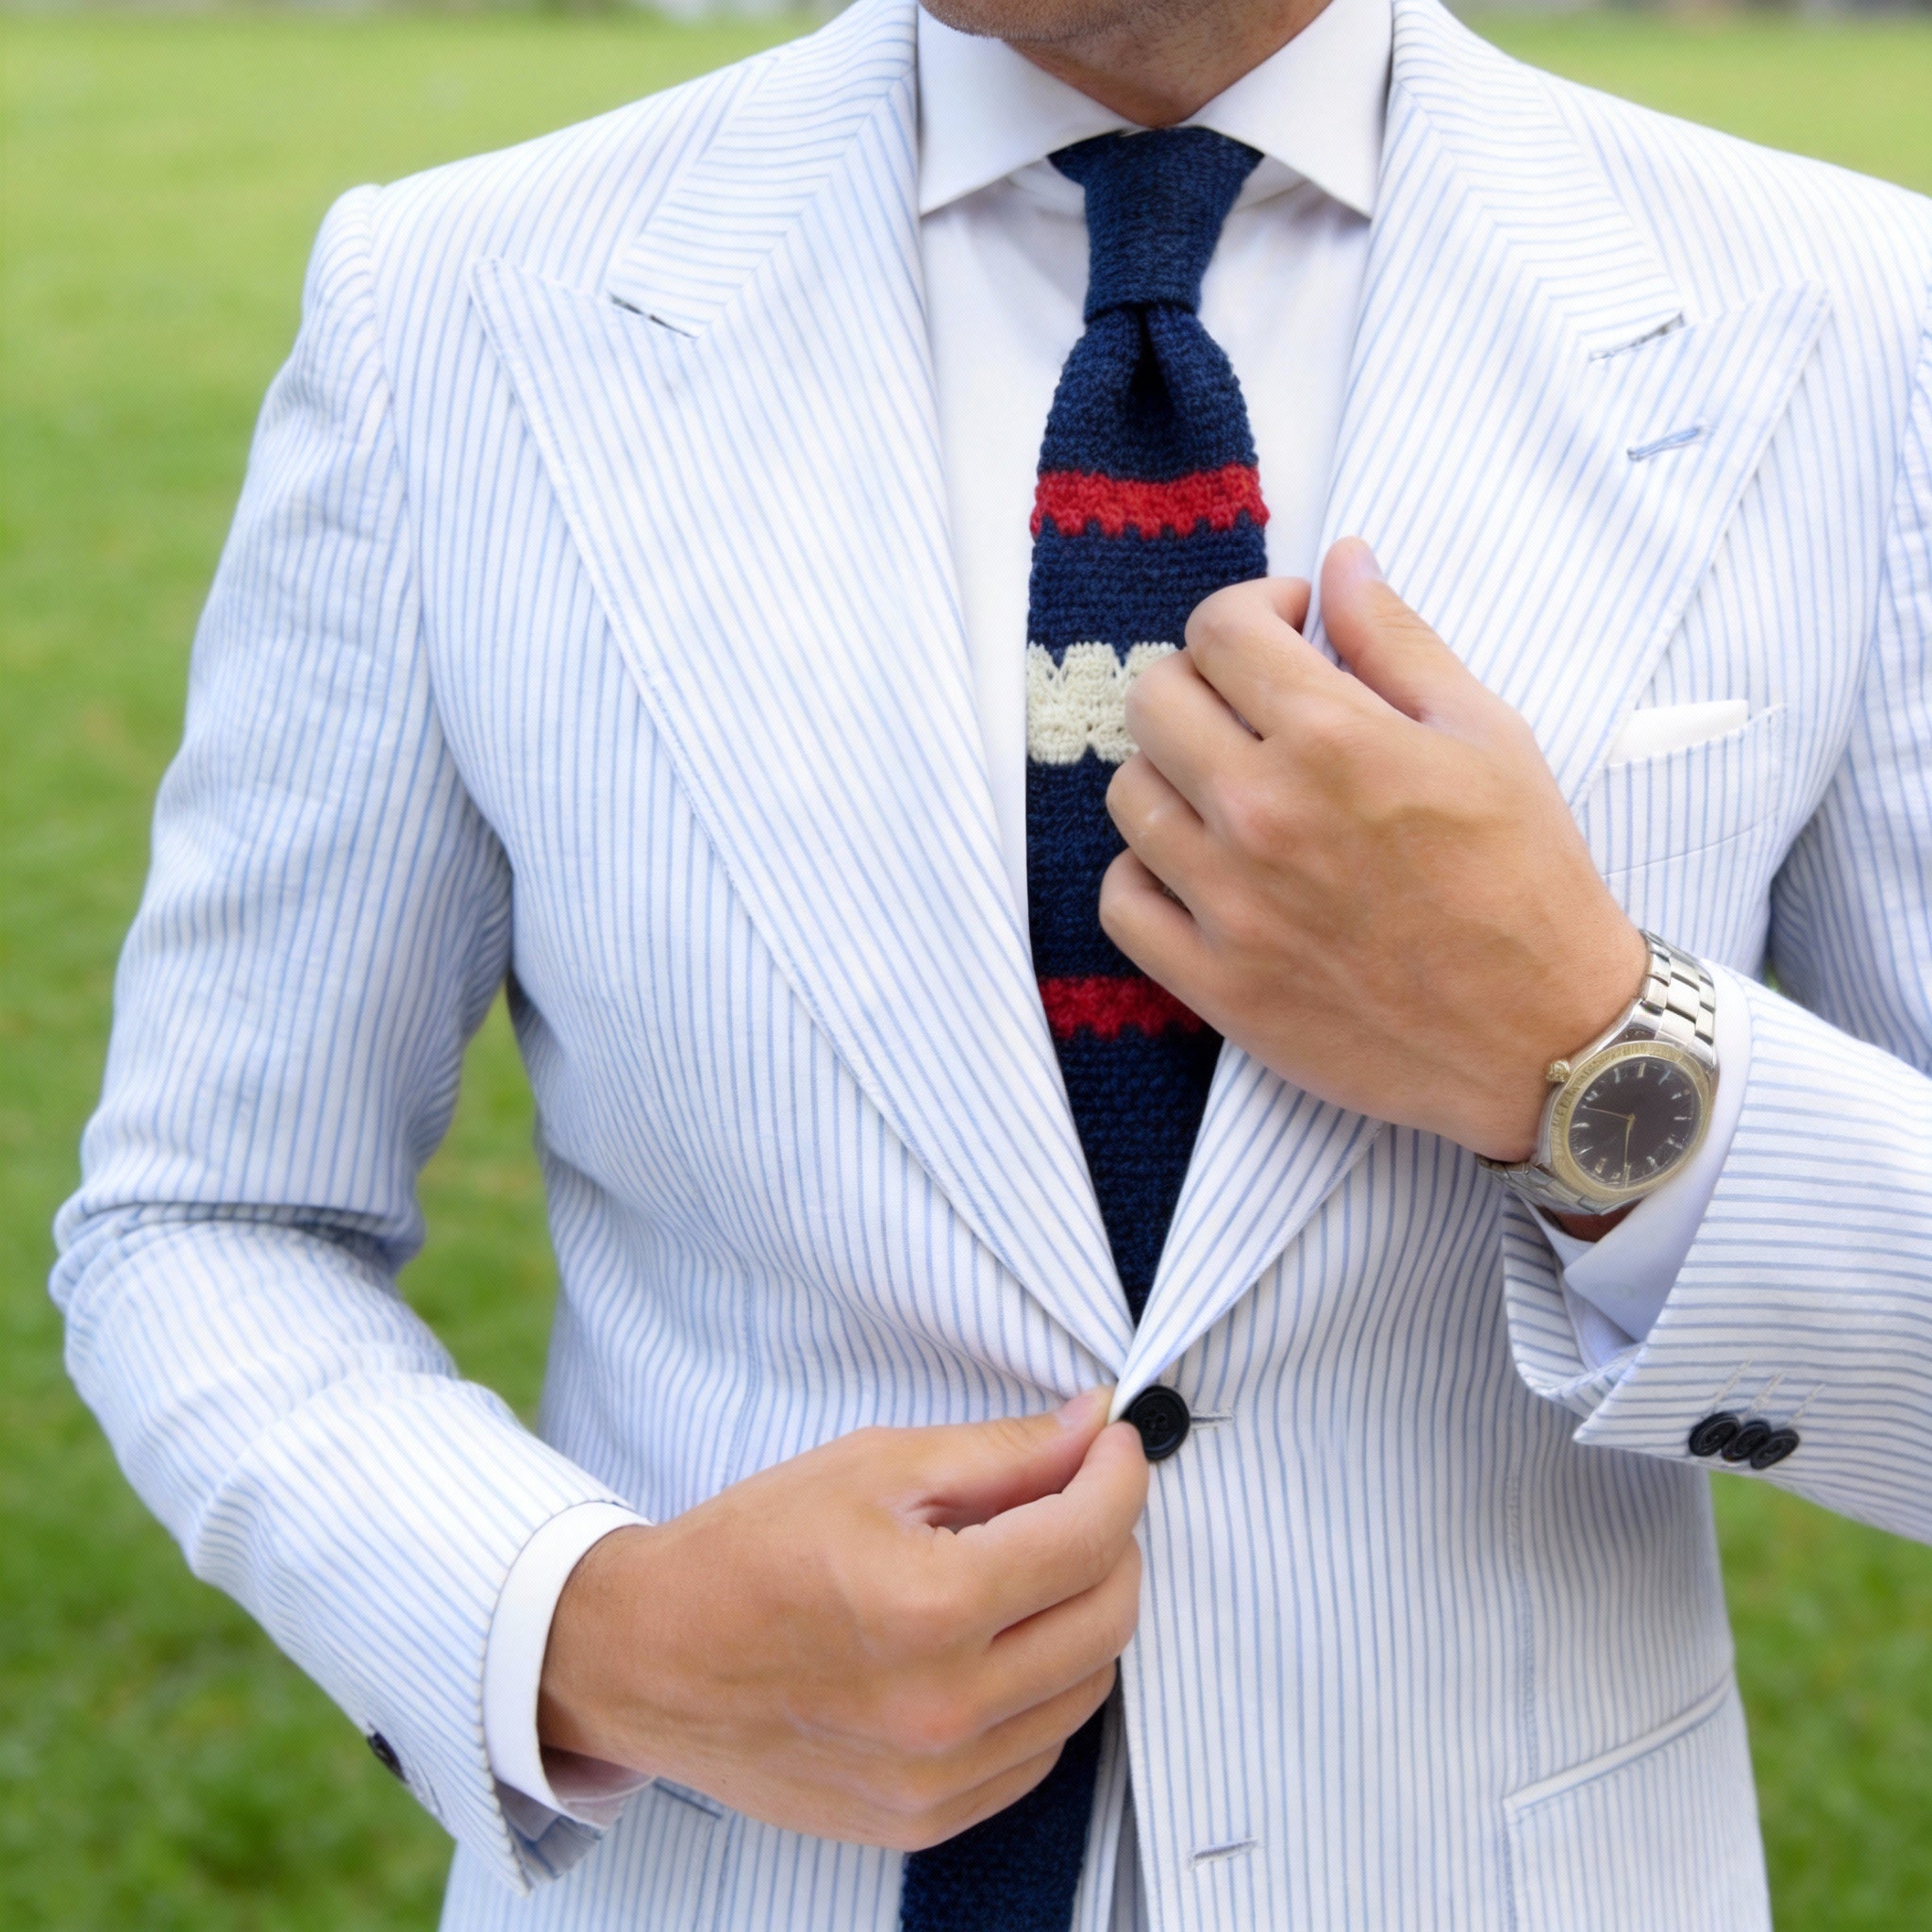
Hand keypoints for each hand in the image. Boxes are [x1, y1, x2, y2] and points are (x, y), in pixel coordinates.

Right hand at [537, 1391, 1146, 1850]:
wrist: (648, 1657)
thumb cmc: (749, 1550)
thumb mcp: (873, 1466)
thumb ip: (1001, 1452)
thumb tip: (1094, 1427)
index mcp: (930, 1605)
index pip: (1089, 1535)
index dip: (1119, 1473)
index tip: (1113, 1442)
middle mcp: (945, 1707)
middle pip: (1108, 1617)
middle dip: (1113, 1539)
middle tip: (1078, 1494)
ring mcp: (936, 1778)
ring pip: (1086, 1689)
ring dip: (1084, 1615)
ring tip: (1031, 1566)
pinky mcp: (923, 1819)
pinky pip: (1037, 1751)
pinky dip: (1044, 1688)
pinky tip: (998, 1640)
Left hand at [1100, 537, 1646, 1163]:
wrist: (1545, 1035)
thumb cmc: (1527, 878)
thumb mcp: (1486, 734)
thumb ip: (1397, 639)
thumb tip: (1341, 559)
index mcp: (1333, 739)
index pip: (1219, 629)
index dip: (1251, 611)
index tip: (1285, 632)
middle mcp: (1264, 814)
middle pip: (1152, 701)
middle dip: (1200, 682)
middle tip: (1250, 708)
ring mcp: (1230, 905)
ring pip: (1129, 797)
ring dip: (1171, 776)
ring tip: (1229, 790)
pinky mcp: (1216, 984)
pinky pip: (1122, 902)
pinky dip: (1145, 874)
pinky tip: (1198, 867)